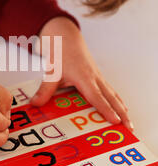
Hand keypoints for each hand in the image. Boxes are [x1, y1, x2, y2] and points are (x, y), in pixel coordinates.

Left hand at [30, 17, 133, 131]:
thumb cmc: (60, 53)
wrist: (65, 37)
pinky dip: (118, 101)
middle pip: (111, 98)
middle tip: (129, 128)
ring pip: (113, 95)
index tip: (115, 120)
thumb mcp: (51, 72)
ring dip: (122, 109)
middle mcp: (94, 77)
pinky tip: (122, 109)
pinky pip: (110, 91)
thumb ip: (45, 89)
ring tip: (130, 124)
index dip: (105, 109)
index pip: (96, 96)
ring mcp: (98, 77)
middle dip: (121, 114)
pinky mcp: (98, 77)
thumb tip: (35, 104)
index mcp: (84, 76)